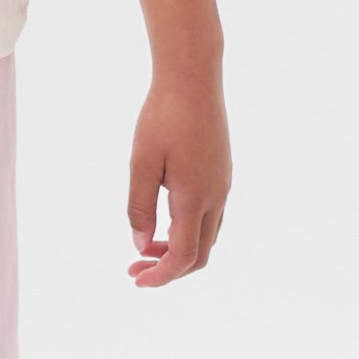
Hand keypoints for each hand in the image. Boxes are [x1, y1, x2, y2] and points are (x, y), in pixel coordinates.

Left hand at [126, 69, 230, 287]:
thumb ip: (140, 208)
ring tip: (145, 246)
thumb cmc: (162, 116)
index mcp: (195, 197)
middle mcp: (216, 196)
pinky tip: (164, 220)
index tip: (136, 280)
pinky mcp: (222, 173)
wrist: (193, 77)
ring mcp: (223, 185)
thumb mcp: (141, 163)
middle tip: (134, 266)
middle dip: (169, 268)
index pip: (183, 256)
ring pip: (207, 236)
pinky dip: (188, 230)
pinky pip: (211, 216)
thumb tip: (141, 246)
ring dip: (178, 249)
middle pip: (200, 254)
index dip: (161, 275)